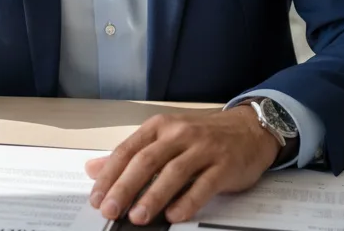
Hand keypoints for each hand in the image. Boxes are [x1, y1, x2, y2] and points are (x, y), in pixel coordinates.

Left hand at [85, 107, 280, 224]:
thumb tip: (93, 168)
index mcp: (160, 127)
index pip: (128, 150)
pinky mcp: (224, 165)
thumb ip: (131, 154)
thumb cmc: (203, 135)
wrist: (250, 128)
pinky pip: (203, 185)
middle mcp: (180, 134)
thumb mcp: (164, 138)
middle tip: (110, 210)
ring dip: (153, 196)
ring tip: (137, 216)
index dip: (109, 175)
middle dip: (124, 187)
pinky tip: (174, 215)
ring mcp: (203, 149)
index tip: (97, 197)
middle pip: (146, 161)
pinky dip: (187, 201)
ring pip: (173, 173)